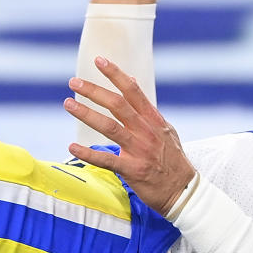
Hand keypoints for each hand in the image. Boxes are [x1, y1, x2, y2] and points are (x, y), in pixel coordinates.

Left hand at [64, 57, 194, 214]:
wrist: (184, 191)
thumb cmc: (172, 160)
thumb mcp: (166, 130)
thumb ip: (147, 109)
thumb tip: (134, 81)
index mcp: (154, 120)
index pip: (134, 91)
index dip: (116, 75)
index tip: (99, 61)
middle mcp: (147, 132)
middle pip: (118, 105)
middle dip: (95, 91)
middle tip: (74, 82)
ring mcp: (140, 150)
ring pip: (110, 127)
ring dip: (87, 114)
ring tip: (68, 104)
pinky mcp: (133, 170)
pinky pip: (107, 160)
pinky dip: (88, 153)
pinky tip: (72, 147)